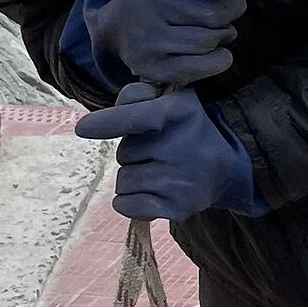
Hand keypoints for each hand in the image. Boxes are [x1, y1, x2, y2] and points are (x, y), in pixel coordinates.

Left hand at [75, 81, 264, 221]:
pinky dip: (131, 202)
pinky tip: (154, 194)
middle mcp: (182, 145)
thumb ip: (137, 98)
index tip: (82, 128)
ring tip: (159, 173)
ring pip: (122, 181)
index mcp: (180, 111)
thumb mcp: (171, 102)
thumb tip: (101, 120)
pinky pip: (126, 205)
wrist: (225, 171)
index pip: (136, 117)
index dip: (107, 122)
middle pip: (123, 153)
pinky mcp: (178, 208)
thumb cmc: (185, 132)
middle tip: (160, 153)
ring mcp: (180, 180)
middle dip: (132, 154)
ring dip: (132, 178)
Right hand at [83, 0, 253, 89]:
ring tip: (214, 26)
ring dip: (224, 33)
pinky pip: (207, 65)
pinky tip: (212, 48)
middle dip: (232, 8)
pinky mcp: (153, 68)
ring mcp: (147, 40)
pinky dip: (219, 58)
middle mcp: (145, 5)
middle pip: (216, 11)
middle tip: (229, 6)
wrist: (116, 31)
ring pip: (212, 38)